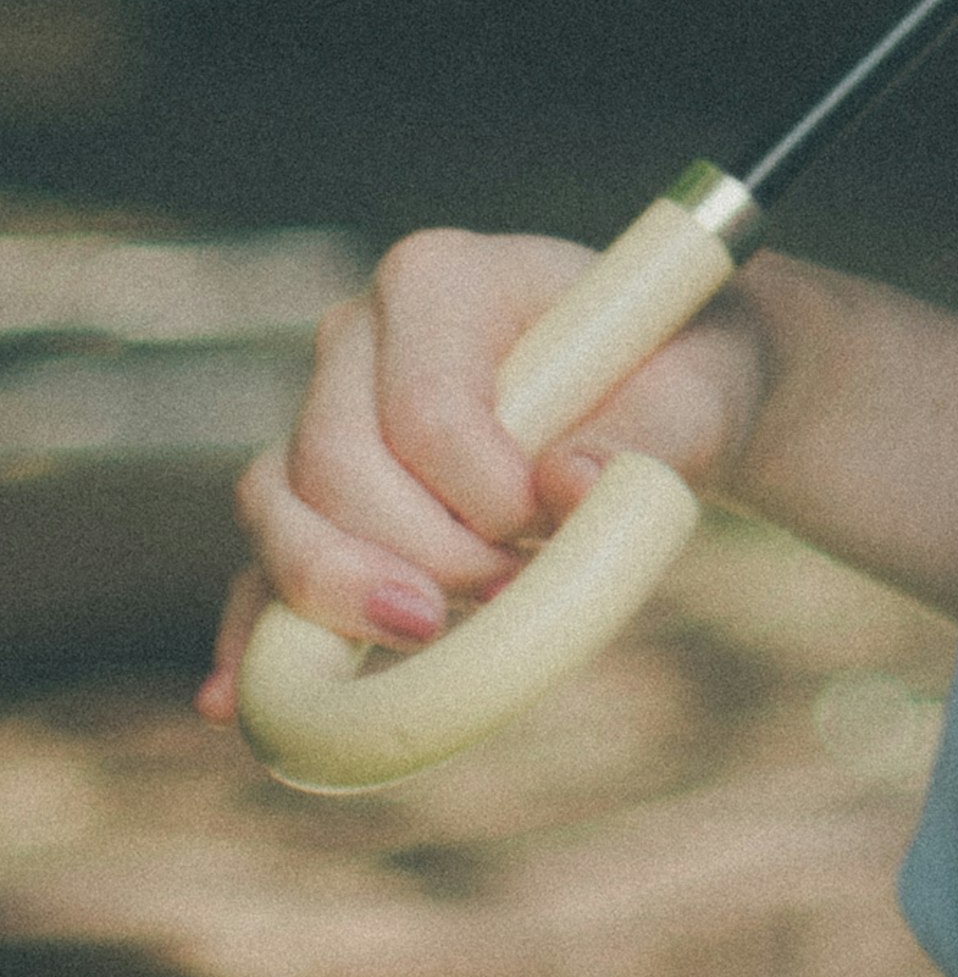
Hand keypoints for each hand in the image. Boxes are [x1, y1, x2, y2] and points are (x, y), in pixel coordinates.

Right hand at [202, 227, 769, 722]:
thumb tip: (568, 483)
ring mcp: (322, 414)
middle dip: (419, 553)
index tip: (547, 522)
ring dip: (344, 594)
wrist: (662, 400)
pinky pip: (256, 568)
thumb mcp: (696, 397)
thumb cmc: (677, 381)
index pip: (424, 410)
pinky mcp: (312, 499)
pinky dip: (252, 634)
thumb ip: (647, 437)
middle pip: (334, 465)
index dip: (480, 494)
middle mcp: (360, 335)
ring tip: (434, 631)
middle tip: (508, 586)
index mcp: (444, 277)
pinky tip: (243, 699)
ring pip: (278, 510)